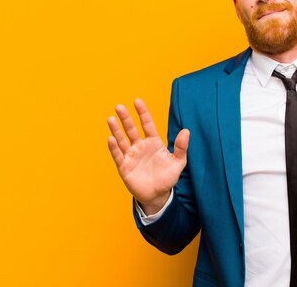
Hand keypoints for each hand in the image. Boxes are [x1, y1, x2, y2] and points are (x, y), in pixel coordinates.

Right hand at [107, 99, 188, 214]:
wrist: (158, 195)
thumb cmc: (168, 177)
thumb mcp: (178, 162)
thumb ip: (181, 147)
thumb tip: (186, 131)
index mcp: (153, 142)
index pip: (147, 124)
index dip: (143, 113)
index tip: (137, 101)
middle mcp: (140, 146)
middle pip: (131, 129)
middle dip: (126, 118)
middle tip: (119, 106)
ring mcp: (131, 156)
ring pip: (122, 140)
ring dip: (116, 130)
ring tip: (111, 119)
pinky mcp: (124, 167)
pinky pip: (118, 155)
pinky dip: (114, 147)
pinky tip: (111, 138)